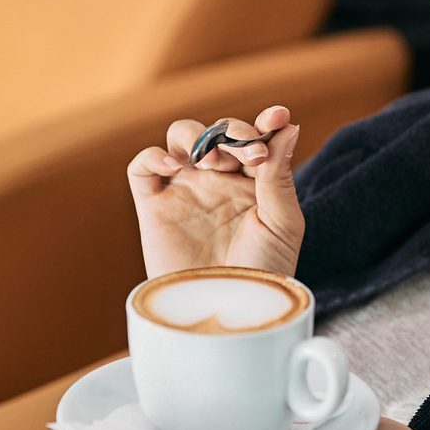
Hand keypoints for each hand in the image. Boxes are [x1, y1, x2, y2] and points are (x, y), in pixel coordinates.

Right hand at [127, 105, 304, 277]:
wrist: (229, 312)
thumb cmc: (263, 273)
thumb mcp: (282, 223)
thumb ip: (279, 175)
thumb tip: (287, 127)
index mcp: (253, 183)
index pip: (256, 139)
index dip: (265, 123)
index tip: (277, 118)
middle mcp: (218, 182)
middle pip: (219, 131)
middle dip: (235, 134)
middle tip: (250, 158)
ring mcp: (185, 191)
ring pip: (180, 137)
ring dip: (198, 136)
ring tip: (214, 164)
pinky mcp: (154, 208)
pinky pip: (142, 167)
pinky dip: (154, 156)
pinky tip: (177, 166)